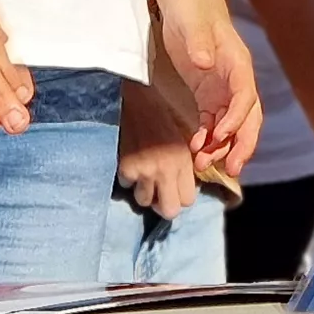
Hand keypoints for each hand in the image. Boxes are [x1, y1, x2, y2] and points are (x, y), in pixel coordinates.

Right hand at [120, 94, 201, 219]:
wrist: (135, 102)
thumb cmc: (161, 118)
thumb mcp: (181, 141)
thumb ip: (184, 167)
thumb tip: (184, 192)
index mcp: (183, 162)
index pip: (188, 201)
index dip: (180, 197)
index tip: (174, 189)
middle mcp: (166, 170)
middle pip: (170, 211)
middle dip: (163, 205)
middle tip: (158, 194)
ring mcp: (144, 171)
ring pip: (144, 201)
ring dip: (143, 191)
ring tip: (143, 174)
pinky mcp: (125, 169)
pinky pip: (127, 186)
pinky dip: (128, 178)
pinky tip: (131, 162)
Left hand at [156, 0, 261, 173]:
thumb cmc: (189, 0)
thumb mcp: (189, 16)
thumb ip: (197, 40)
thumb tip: (205, 62)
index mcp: (236, 60)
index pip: (245, 95)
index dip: (237, 119)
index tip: (220, 137)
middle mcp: (235, 77)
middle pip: (248, 117)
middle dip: (241, 144)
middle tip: (229, 169)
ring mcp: (222, 85)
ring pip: (232, 124)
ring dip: (222, 146)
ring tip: (204, 164)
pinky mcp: (207, 90)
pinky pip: (213, 121)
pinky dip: (208, 137)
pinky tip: (195, 148)